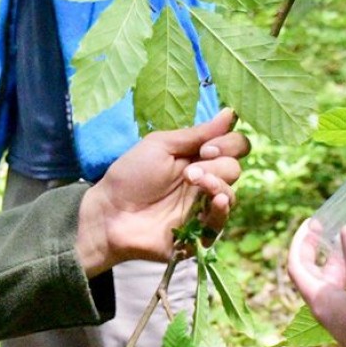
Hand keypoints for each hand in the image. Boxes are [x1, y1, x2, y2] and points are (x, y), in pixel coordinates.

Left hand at [77, 109, 249, 274]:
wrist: (110, 212)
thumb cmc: (130, 176)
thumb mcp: (161, 146)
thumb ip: (197, 133)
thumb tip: (230, 113)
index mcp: (197, 157)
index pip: (234, 146)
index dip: (229, 144)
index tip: (206, 148)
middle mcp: (204, 181)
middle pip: (234, 168)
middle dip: (218, 165)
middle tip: (190, 172)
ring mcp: (202, 208)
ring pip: (231, 195)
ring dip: (218, 185)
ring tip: (194, 183)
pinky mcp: (198, 233)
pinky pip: (221, 224)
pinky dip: (221, 211)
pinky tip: (215, 202)